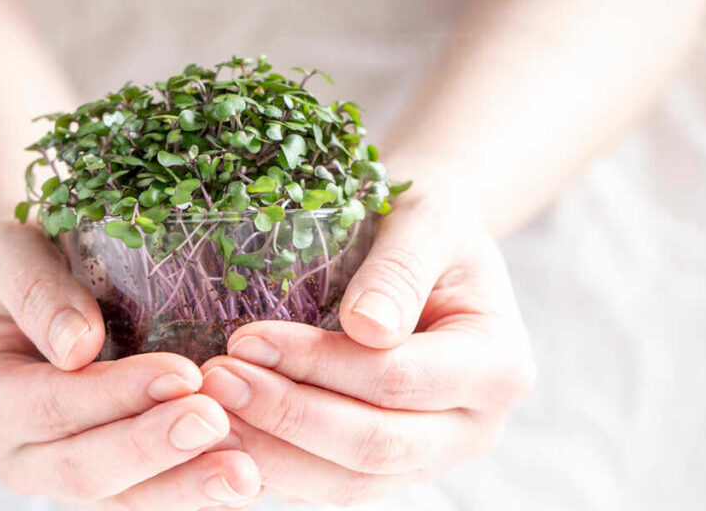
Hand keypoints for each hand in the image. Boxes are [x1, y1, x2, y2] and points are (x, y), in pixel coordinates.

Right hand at [0, 222, 260, 509]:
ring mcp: (66, 477)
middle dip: (152, 447)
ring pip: (125, 501)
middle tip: (217, 420)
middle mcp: (19, 455)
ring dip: (185, 488)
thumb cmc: (29, 265)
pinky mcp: (114, 483)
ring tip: (243, 473)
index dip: (114, 396)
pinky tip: (247, 477)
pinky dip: (197, 491)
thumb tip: (77, 347)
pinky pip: (153, 499)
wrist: (46, 291)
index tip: (181, 373)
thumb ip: (33, 289)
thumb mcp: (10, 254)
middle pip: (83, 471)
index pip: (50, 407)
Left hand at [199, 190, 535, 504]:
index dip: (320, 366)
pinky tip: (223, 441)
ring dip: (271, 454)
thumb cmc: (428, 227)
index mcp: (497, 365)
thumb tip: (369, 327)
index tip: (248, 337)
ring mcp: (431, 456)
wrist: (431, 252)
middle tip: (217, 379)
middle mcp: (473, 426)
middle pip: (376, 446)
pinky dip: (274, 470)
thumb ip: (402, 269)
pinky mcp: (387, 468)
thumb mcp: (427, 221)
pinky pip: (328, 486)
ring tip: (208, 413)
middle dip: (288, 415)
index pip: (399, 381)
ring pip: (348, 484)